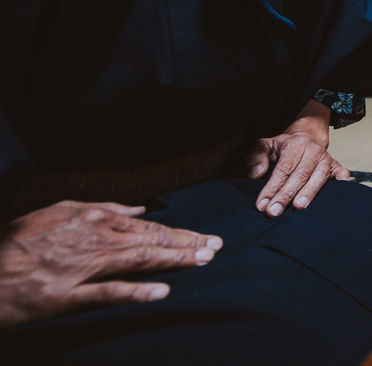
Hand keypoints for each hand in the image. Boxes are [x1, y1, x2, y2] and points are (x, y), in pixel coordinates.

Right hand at [0, 200, 221, 326]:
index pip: (148, 227)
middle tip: (217, 248)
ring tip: (202, 261)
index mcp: (93, 220)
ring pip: (138, 261)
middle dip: (187, 244)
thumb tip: (138, 209)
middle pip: (150, 241)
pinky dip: (137, 291)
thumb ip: (102, 209)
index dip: (179, 233)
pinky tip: (162, 292)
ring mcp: (81, 268)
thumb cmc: (20, 240)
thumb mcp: (60, 212)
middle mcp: (93, 240)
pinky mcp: (65, 296)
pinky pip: (107, 293)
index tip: (205, 238)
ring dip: (174, 260)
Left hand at [246, 100, 349, 216]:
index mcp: (295, 145)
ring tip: (298, 207)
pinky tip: (336, 193)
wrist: (307, 138)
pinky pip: (341, 173)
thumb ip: (256, 156)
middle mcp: (313, 151)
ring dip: (309, 193)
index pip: (283, 169)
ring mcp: (326, 159)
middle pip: (299, 175)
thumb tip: (256, 174)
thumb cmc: (283, 147)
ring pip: (319, 177)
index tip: (262, 205)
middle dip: (285, 195)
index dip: (272, 187)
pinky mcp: (336, 166)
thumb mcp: (265, 145)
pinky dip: (341, 182)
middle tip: (273, 212)